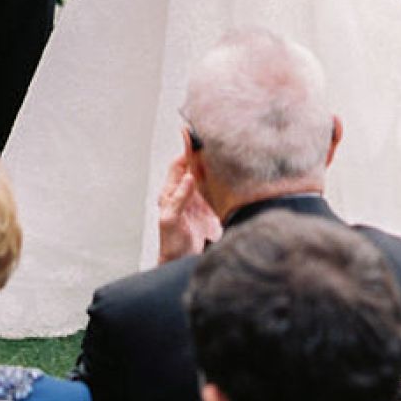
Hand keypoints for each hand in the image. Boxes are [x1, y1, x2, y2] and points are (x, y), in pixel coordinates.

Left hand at [156, 147, 220, 262]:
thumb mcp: (171, 220)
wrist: (180, 263)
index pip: (178, 165)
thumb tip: (189, 177)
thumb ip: (180, 198)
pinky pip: (216, 191)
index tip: (193, 137)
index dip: (185, 151)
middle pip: (193, 168)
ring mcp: (198, 201)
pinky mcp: (209, 210)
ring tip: (223, 152)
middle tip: (213, 140)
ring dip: (213, 166)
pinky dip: (222, 182)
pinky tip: (230, 175)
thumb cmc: (170, 243)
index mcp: (171, 192)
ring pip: (206, 177)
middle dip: (202, 154)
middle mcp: (185, 193)